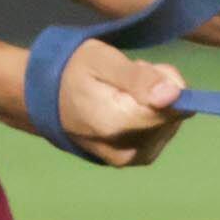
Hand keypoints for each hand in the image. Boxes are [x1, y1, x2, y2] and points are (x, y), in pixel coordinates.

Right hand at [55, 38, 187, 167]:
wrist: (45, 99)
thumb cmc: (72, 72)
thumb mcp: (101, 60)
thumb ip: (138, 78)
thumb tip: (174, 95)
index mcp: (117, 125)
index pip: (173, 107)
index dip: (165, 82)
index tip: (141, 68)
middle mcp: (128, 150)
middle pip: (173, 115)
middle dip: (159, 90)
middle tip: (127, 76)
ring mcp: (133, 159)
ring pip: (171, 122)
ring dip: (156, 103)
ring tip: (123, 91)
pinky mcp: (138, 159)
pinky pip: (162, 132)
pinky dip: (152, 116)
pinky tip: (128, 106)